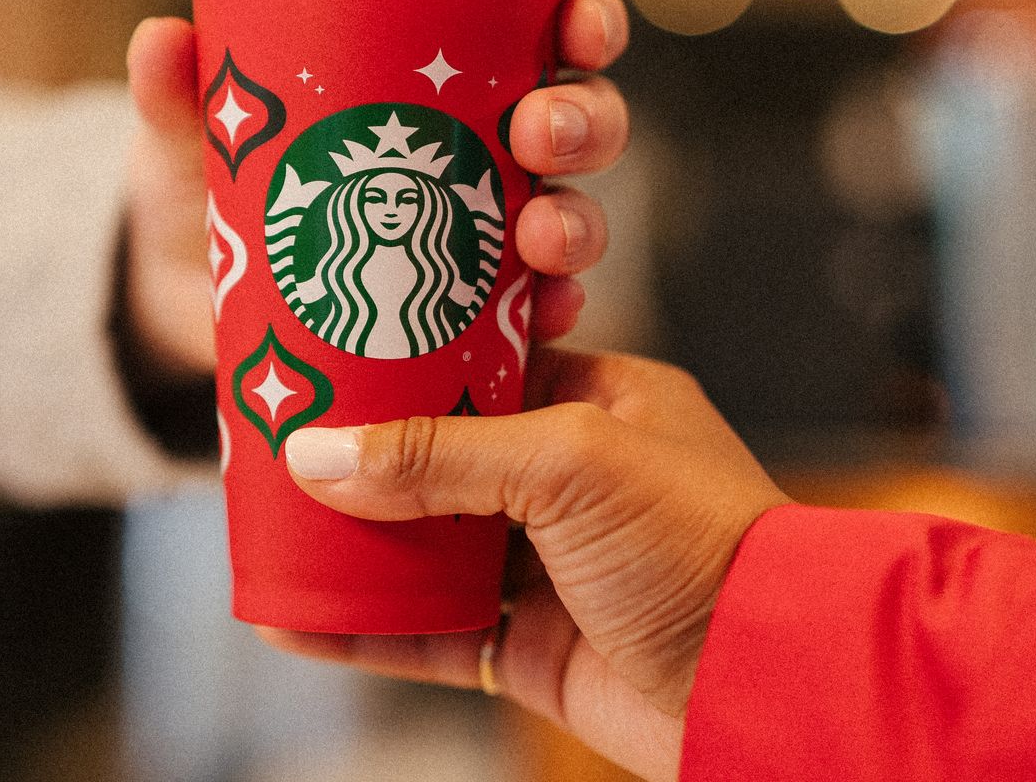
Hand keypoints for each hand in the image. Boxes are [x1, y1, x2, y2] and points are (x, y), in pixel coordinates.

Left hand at [122, 0, 632, 376]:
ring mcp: (487, 235)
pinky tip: (545, 313)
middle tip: (538, 133)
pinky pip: (538, 310)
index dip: (585, 20)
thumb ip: (180, 94)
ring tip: (540, 236)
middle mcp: (488, 150)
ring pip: (572, 213)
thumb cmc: (215, 180)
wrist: (190, 295)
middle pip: (579, 121)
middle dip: (584, 120)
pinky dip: (553, 309)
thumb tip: (161, 40)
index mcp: (449, 77)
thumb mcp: (197, 135)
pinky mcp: (473, 313)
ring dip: (579, 220)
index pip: (545, 30)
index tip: (578, 23)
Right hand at [262, 348, 788, 781]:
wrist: (772, 682)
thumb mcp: (568, 462)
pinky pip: (428, 633)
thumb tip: (320, 455)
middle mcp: (572, 482)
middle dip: (360, 457)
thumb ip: (439, 453)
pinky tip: (294, 618)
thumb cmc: (708, 543)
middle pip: (439, 459)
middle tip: (275, 441)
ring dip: (350, 544)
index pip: (482, 363)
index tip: (330, 353)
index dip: (404, 361)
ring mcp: (549, 567)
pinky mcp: (531, 648)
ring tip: (264, 526)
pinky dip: (360, 629)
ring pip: (425, 549)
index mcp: (600, 401)